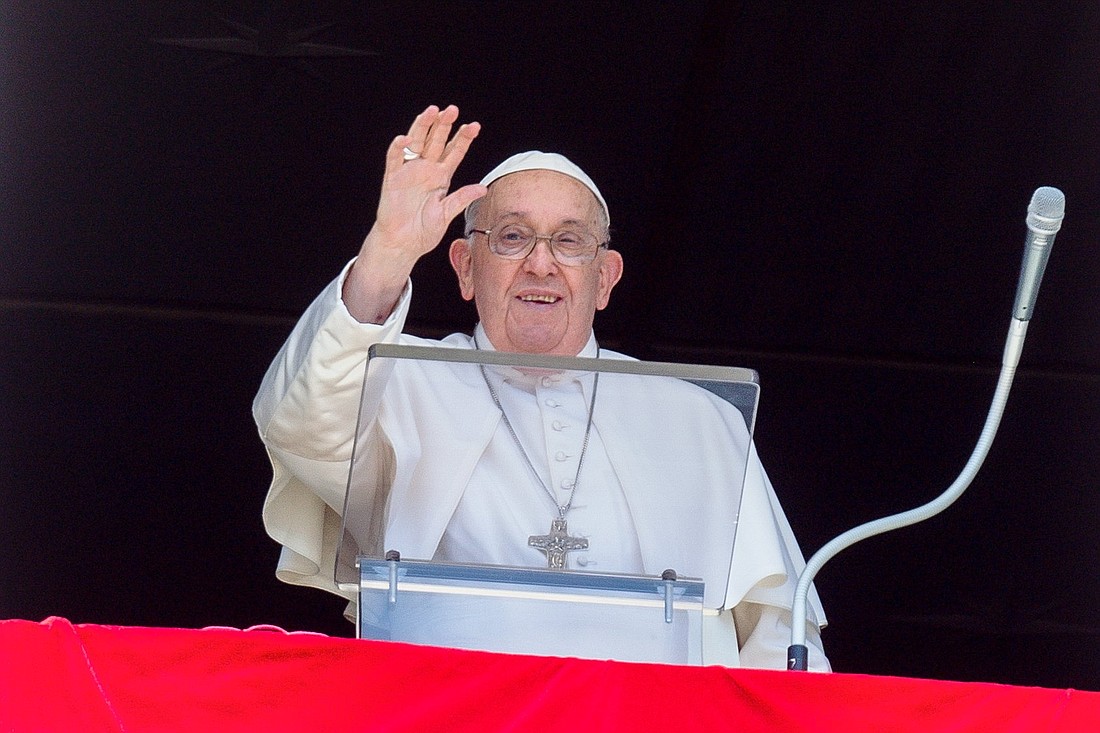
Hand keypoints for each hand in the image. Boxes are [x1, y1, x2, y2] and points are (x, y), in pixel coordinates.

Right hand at [345, 105, 486, 322]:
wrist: (402, 244)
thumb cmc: (424, 231)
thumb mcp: (446, 214)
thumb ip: (461, 199)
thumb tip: (483, 188)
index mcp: (441, 178)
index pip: (454, 153)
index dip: (463, 139)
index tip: (474, 126)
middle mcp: (426, 170)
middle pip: (436, 141)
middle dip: (444, 125)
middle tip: (453, 110)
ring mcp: (409, 172)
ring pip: (416, 143)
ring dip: (423, 127)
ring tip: (432, 112)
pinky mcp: (393, 178)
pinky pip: (394, 159)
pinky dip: (399, 148)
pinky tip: (405, 139)